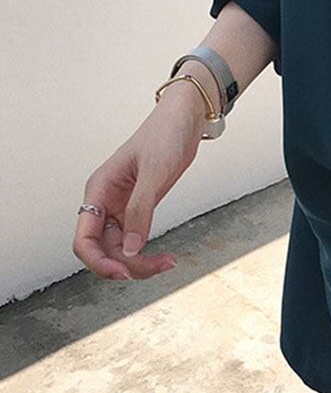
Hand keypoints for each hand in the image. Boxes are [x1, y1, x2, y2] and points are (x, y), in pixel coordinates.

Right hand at [74, 87, 205, 279]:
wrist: (185, 119)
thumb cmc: (165, 135)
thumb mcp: (155, 171)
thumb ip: (141, 209)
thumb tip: (131, 248)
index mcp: (99, 190)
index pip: (84, 239)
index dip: (98, 261)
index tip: (123, 273)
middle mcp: (105, 201)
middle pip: (102, 249)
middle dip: (126, 264)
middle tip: (159, 267)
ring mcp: (122, 206)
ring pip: (119, 248)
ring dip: (139, 261)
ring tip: (168, 263)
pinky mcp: (140, 208)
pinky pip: (134, 239)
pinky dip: (146, 251)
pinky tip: (165, 257)